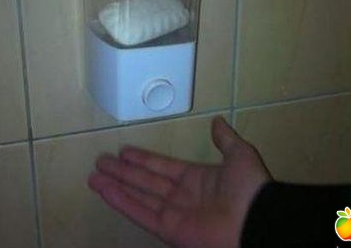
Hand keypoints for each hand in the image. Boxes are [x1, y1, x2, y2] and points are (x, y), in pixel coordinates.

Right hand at [88, 116, 271, 247]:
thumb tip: (217, 121)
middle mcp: (182, 196)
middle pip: (145, 181)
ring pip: (138, 196)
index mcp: (198, 179)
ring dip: (115, 185)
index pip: (163, 166)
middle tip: (101, 161)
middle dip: (123, 172)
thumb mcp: (240, 156)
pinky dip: (121, 202)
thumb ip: (225, 140)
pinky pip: (140, 213)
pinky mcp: (168, 230)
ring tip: (94, 175)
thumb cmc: (250, 189)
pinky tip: (104, 190)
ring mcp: (174, 214)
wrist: (257, 222)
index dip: (143, 159)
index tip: (124, 151)